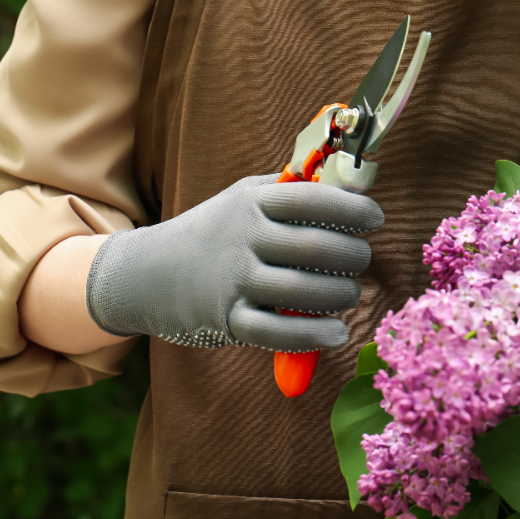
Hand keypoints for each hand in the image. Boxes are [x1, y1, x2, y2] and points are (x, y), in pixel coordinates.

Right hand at [85, 174, 383, 351]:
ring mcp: (233, 280)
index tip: (374, 218)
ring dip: (340, 295)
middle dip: (353, 255)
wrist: (144, 274)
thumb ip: (290, 191)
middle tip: (362, 259)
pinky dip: (313, 335)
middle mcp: (243, 237)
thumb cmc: (213, 233)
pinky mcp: (226, 319)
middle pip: (314, 247)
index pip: (311, 198)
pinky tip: (336, 333)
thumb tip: (351, 183)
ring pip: (302, 291)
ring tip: (349, 294)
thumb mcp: (243, 199)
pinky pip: (277, 332)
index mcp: (252, 202)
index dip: (351, 207)